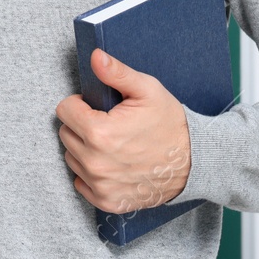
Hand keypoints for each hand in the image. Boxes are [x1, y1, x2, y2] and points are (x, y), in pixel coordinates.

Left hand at [55, 49, 190, 214]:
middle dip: (82, 125)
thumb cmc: (170, 125)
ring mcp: (100, 185)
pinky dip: (91, 174)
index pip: (64, 110)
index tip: (97, 108)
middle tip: (109, 125)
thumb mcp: (147, 90)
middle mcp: (95, 162)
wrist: (195, 162)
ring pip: (72, 157)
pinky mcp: (107, 201)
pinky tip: (112, 164)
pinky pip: (81, 182)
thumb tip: (95, 57)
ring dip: (85, 149)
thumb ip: (117, 73)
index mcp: (100, 133)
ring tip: (113, 144)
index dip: (80, 104)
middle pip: (66, 133)